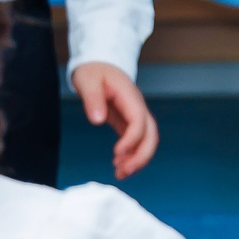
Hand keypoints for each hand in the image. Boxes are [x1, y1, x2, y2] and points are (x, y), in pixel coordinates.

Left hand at [71, 63, 158, 179]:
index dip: (132, 139)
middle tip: (123, 172)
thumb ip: (92, 99)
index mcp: (129, 96)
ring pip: (147, 140)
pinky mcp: (129, 122)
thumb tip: (97, 120)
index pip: (139, 120)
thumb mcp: (88, 80)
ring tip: (120, 174)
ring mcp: (135, 115)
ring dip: (138, 159)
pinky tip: (119, 165)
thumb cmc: (93, 71)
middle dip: (142, 156)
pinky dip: (131, 155)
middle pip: (151, 134)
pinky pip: (137, 141)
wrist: (99, 64)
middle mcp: (137, 107)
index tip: (117, 153)